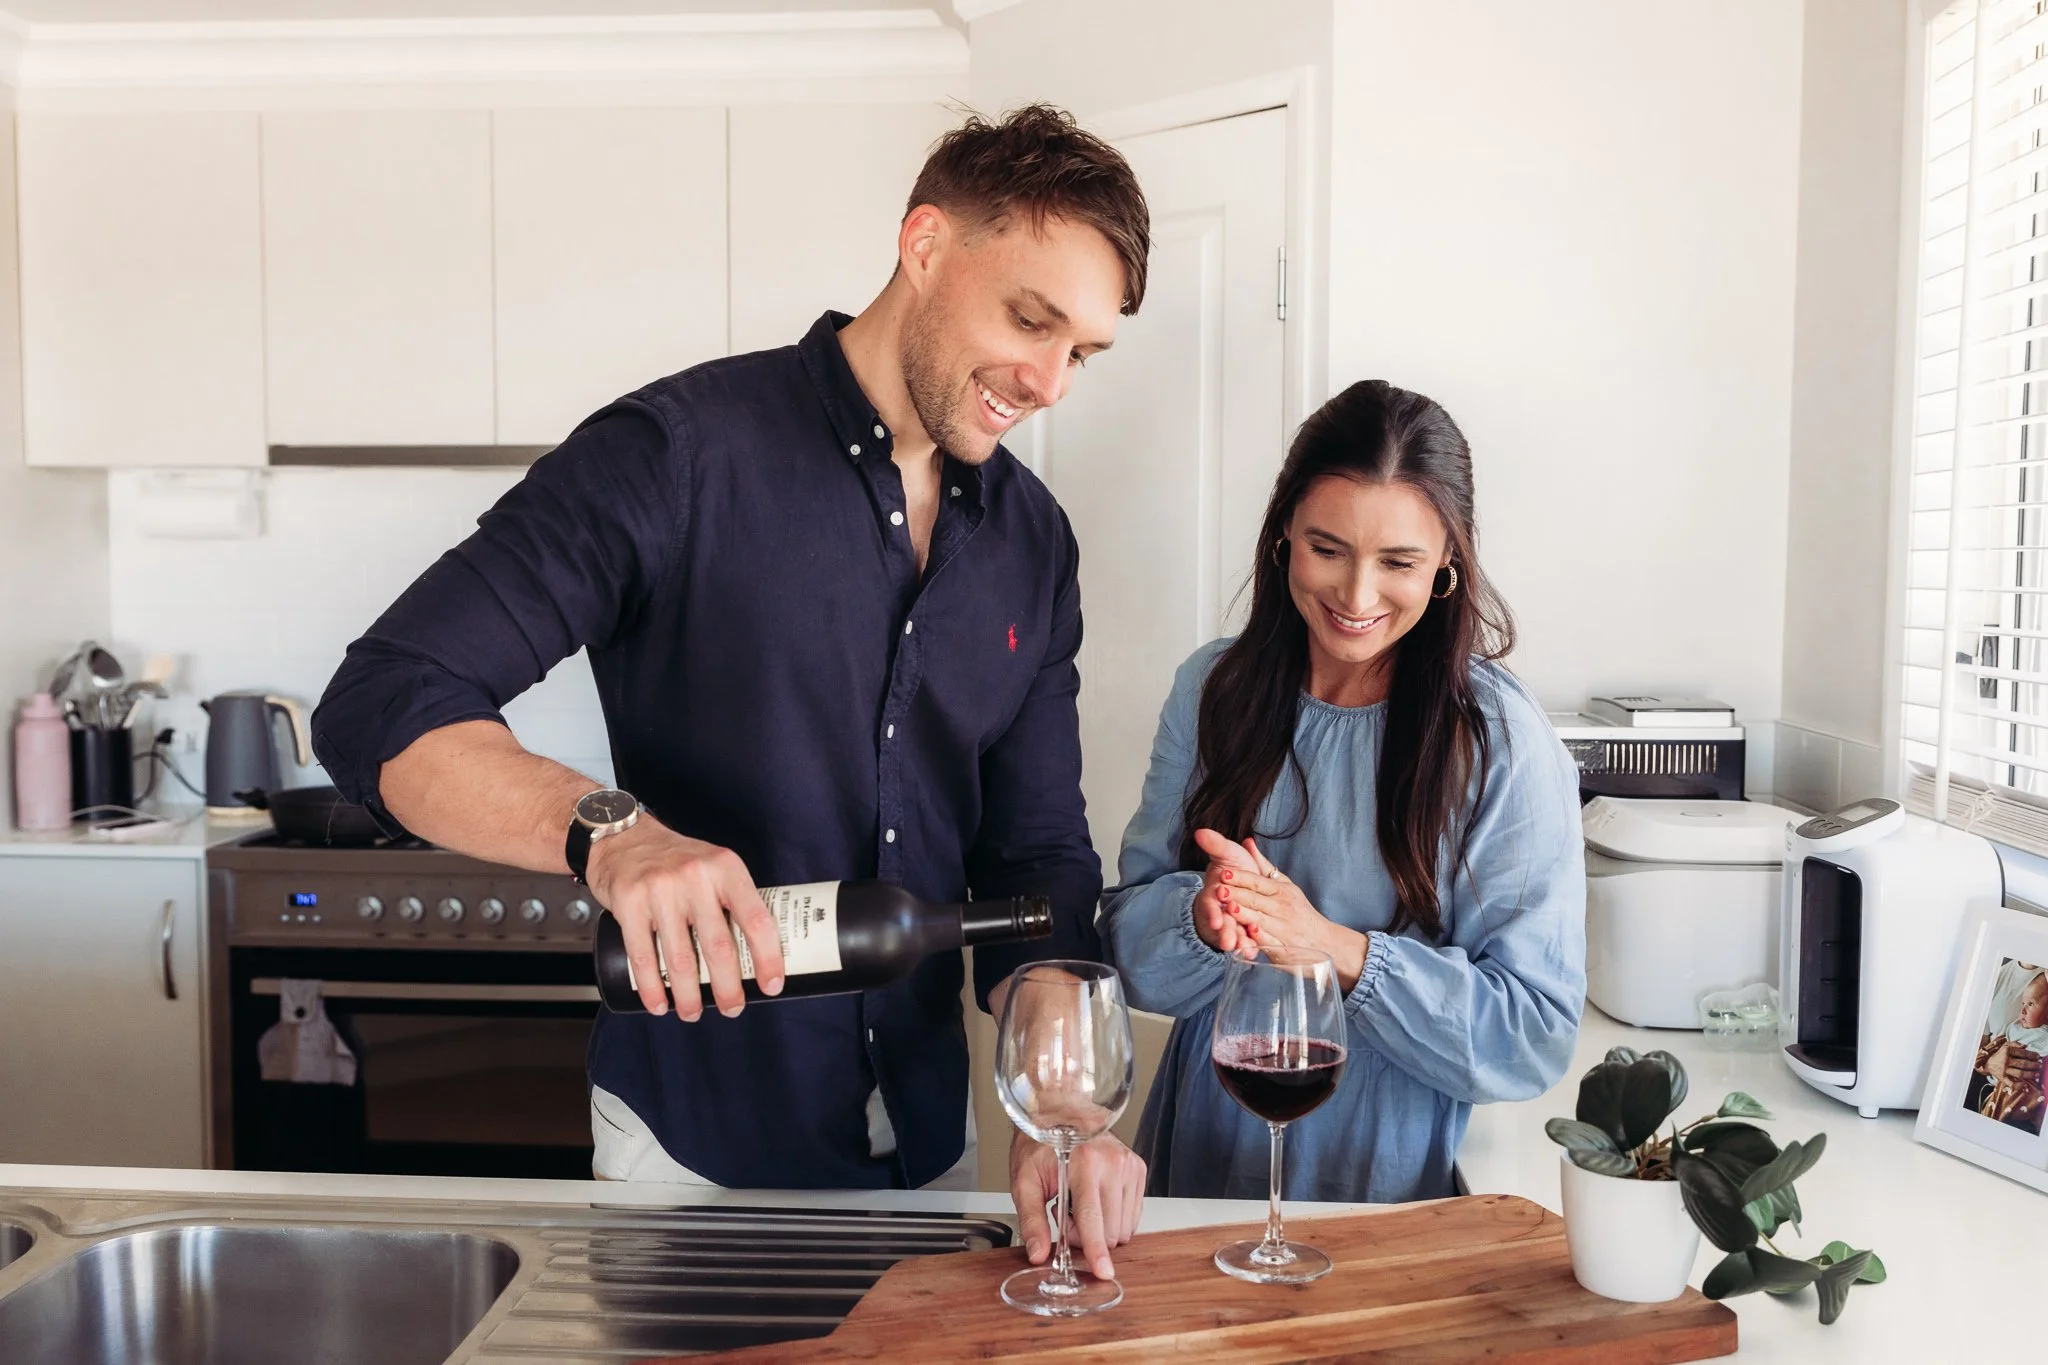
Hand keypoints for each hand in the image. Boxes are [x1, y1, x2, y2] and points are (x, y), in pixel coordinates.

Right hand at [585, 816, 783, 1019]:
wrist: (622, 836)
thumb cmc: (675, 859)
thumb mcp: (713, 865)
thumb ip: (731, 899)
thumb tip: (756, 952)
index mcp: (726, 868)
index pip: (756, 919)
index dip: (768, 957)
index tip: (771, 985)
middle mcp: (695, 877)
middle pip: (718, 947)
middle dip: (728, 988)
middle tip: (732, 1008)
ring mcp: (660, 890)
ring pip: (680, 959)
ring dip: (689, 996)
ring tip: (693, 1012)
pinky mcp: (629, 903)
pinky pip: (643, 956)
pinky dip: (653, 988)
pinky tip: (659, 1004)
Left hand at [1009, 1129, 1145, 1280]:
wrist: (1060, 1114)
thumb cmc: (1040, 1145)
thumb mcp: (1024, 1181)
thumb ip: (1031, 1220)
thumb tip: (1038, 1253)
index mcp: (1085, 1163)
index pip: (1093, 1219)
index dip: (1096, 1250)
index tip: (1104, 1272)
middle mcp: (1113, 1162)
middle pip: (1110, 1230)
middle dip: (1087, 1235)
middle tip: (1065, 1212)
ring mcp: (1130, 1165)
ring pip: (1125, 1227)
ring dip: (1102, 1228)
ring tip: (1080, 1202)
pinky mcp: (1138, 1169)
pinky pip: (1132, 1216)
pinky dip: (1114, 1218)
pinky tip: (1096, 1198)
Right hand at [1191, 830, 1258, 955]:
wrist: (1241, 882)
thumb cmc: (1233, 868)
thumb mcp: (1226, 853)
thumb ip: (1215, 844)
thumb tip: (1200, 831)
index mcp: (1213, 894)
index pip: (1210, 904)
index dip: (1212, 911)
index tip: (1216, 918)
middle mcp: (1219, 911)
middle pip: (1220, 923)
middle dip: (1224, 932)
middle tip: (1229, 942)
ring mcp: (1230, 923)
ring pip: (1232, 934)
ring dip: (1237, 942)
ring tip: (1243, 949)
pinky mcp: (1241, 932)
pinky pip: (1244, 941)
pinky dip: (1248, 946)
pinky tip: (1254, 952)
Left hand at [1194, 828, 1366, 991]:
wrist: (1324, 941)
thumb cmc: (1299, 911)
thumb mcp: (1284, 885)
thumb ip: (1263, 866)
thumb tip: (1247, 842)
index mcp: (1281, 890)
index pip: (1257, 882)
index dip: (1241, 877)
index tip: (1223, 872)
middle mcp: (1283, 907)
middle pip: (1256, 900)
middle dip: (1237, 895)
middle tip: (1218, 889)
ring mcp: (1283, 928)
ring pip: (1260, 920)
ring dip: (1245, 915)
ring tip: (1229, 909)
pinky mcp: (1283, 948)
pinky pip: (1269, 942)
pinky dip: (1259, 938)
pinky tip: (1249, 933)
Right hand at [1992, 1042, 2043, 1090]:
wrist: (1987, 1063)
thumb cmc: (2000, 1054)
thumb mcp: (2005, 1046)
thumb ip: (2015, 1044)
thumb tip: (2025, 1046)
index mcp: (2007, 1051)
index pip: (2023, 1053)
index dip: (2032, 1055)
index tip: (2038, 1057)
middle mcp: (2006, 1060)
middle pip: (2023, 1064)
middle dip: (2034, 1065)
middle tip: (2040, 1066)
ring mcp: (2004, 1070)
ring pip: (2020, 1073)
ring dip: (2030, 1074)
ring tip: (2036, 1074)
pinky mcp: (2002, 1078)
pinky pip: (2011, 1083)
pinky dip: (2019, 1086)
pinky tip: (2025, 1085)